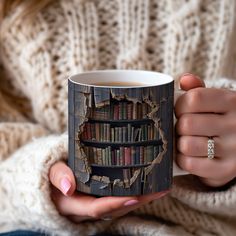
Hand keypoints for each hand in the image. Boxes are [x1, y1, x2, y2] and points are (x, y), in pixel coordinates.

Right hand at [49, 161, 168, 222]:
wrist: (51, 179)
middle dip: (137, 202)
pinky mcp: (99, 198)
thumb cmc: (52, 172)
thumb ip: (58, 175)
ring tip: (160, 188)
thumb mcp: (50, 170)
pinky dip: (133, 195)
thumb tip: (68, 187)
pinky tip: (146, 186)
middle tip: (159, 190)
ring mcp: (93, 204)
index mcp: (72, 204)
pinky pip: (117, 200)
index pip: (96, 208)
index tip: (135, 198)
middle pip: (114, 209)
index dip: (115, 204)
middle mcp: (85, 208)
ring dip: (140, 199)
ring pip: (119, 207)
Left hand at [175, 73, 235, 186]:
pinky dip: (184, 159)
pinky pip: (190, 164)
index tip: (180, 111)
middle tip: (184, 128)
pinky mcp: (226, 170)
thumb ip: (198, 89)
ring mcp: (234, 149)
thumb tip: (185, 79)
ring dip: (181, 144)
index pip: (193, 99)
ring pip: (187, 145)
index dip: (179, 106)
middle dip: (179, 126)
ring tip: (187, 140)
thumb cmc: (219, 118)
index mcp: (231, 101)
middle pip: (187, 124)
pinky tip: (190, 155)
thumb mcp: (214, 100)